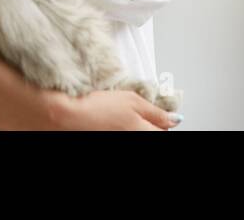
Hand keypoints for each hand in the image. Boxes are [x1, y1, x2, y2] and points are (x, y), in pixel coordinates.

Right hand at [49, 89, 179, 130]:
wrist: (68, 117)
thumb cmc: (98, 107)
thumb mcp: (133, 101)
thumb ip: (156, 112)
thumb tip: (175, 119)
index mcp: (145, 134)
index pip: (164, 131)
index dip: (162, 122)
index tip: (158, 115)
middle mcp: (136, 142)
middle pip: (152, 134)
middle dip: (148, 125)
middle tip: (135, 114)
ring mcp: (121, 142)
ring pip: (138, 134)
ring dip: (135, 127)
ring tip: (120, 118)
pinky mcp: (109, 141)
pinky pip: (124, 135)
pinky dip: (122, 129)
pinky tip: (112, 123)